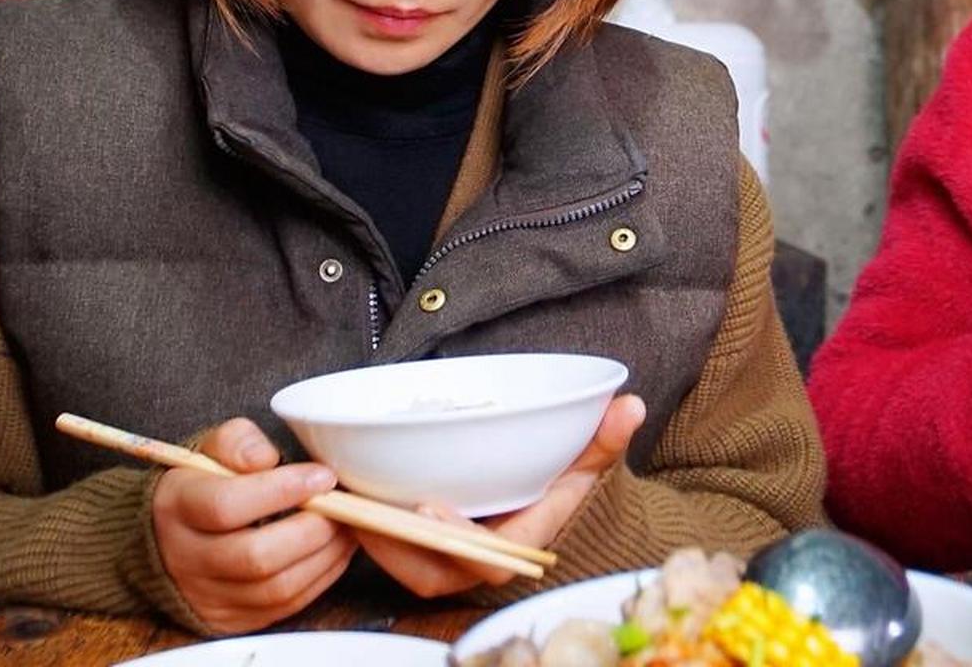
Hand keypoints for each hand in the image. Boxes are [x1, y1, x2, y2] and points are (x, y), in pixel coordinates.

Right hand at [152, 417, 355, 632]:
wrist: (171, 538)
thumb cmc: (206, 485)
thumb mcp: (213, 450)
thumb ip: (238, 442)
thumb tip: (264, 458)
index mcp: (177, 507)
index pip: (226, 506)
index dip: (282, 490)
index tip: (322, 476)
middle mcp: (185, 558)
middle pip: (256, 556)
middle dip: (313, 529)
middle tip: (343, 505)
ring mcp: (207, 596)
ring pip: (276, 587)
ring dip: (325, 555)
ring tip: (348, 525)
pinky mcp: (232, 620)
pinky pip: (285, 606)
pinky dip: (321, 576)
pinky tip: (336, 549)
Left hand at [359, 394, 646, 598]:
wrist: (546, 507)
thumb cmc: (563, 482)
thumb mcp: (586, 460)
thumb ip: (606, 436)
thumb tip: (629, 404)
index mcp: (515, 544)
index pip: (484, 559)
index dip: (453, 539)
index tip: (427, 507)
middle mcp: (477, 561)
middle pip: (428, 568)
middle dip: (394, 541)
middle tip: (362, 504)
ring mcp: (445, 560)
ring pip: (400, 561)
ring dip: (369, 533)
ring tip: (342, 496)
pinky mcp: (420, 550)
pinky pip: (387, 550)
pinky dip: (365, 527)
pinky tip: (344, 493)